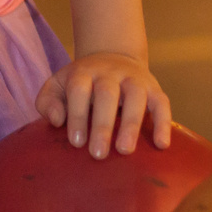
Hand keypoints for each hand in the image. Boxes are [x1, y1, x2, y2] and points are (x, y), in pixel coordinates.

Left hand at [37, 52, 172, 156]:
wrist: (113, 57)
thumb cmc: (81, 83)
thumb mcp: (58, 85)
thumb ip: (48, 102)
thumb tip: (57, 120)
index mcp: (84, 72)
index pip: (79, 89)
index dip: (78, 114)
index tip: (77, 142)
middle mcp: (110, 72)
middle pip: (107, 94)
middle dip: (102, 124)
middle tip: (98, 154)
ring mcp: (134, 79)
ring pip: (136, 97)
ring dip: (131, 124)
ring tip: (125, 150)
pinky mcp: (154, 88)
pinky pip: (162, 103)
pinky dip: (163, 123)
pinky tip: (161, 145)